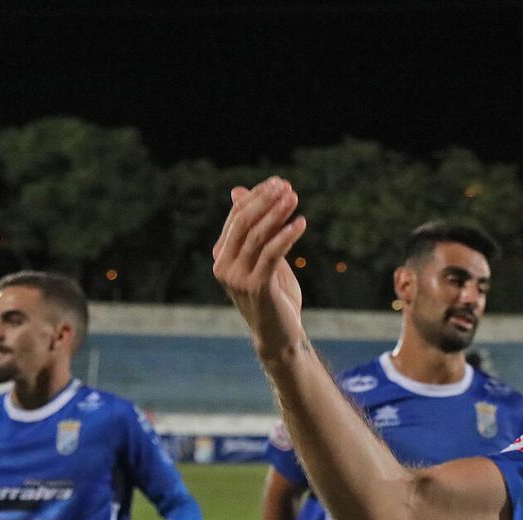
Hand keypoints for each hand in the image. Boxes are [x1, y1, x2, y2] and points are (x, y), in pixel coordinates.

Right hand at [212, 177, 308, 356]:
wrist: (279, 334)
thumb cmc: (274, 295)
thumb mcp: (264, 258)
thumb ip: (255, 229)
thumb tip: (238, 191)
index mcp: (221, 255)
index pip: (236, 217)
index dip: (257, 197)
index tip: (279, 182)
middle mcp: (223, 266)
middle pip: (243, 223)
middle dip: (265, 201)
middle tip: (286, 186)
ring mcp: (237, 278)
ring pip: (257, 236)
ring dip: (277, 214)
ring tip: (294, 198)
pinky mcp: (256, 287)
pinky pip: (271, 255)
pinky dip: (286, 236)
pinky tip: (301, 223)